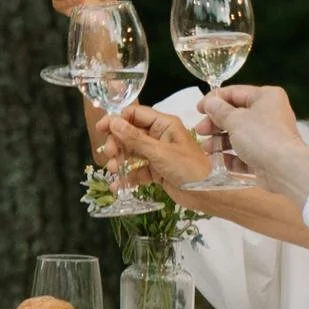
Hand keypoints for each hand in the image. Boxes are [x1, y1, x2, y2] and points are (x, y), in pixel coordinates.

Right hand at [96, 98, 214, 195]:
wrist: (207, 195)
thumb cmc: (188, 169)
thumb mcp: (159, 153)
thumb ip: (135, 138)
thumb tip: (113, 122)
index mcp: (164, 124)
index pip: (135, 114)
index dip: (117, 120)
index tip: (101, 129)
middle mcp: (160, 136)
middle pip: (130, 133)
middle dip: (117, 143)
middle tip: (109, 154)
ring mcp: (158, 153)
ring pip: (132, 152)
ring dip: (120, 159)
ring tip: (112, 169)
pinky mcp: (157, 170)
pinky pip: (138, 170)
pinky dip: (128, 176)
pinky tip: (117, 185)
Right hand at [205, 82, 308, 203]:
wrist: (285, 169)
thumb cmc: (261, 137)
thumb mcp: (235, 120)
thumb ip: (219, 110)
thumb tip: (210, 102)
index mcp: (265, 97)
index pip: (235, 93)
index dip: (214, 100)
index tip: (198, 109)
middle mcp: (269, 114)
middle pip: (235, 115)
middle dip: (215, 124)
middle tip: (200, 131)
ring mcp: (269, 137)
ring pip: (239, 136)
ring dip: (220, 142)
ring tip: (206, 149)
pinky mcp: (266, 157)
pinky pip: (245, 154)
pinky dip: (232, 157)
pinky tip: (219, 161)